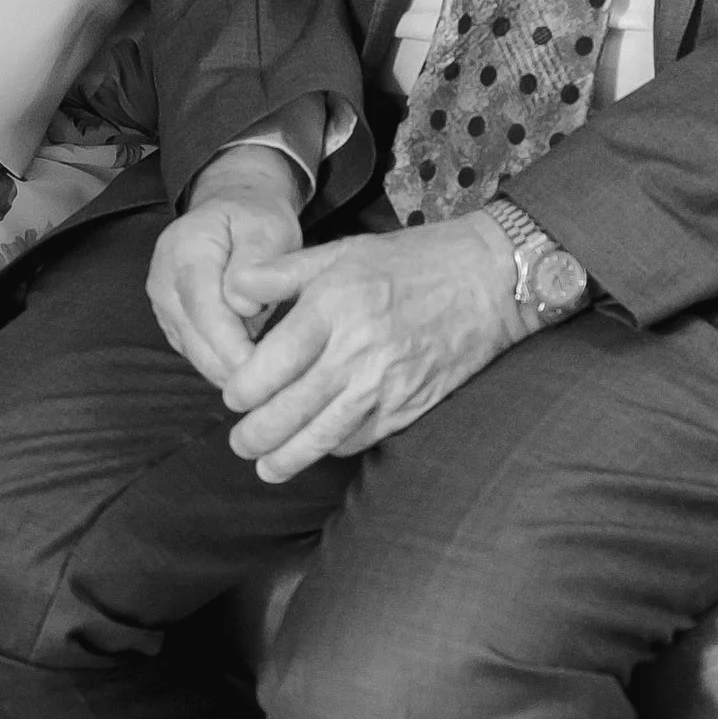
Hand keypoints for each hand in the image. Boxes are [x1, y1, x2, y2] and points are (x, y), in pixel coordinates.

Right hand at [148, 147, 307, 387]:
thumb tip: (241, 306)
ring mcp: (164, 305)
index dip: (228, 341)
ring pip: (194, 352)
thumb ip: (256, 260)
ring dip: (228, 369)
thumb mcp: (266, 225)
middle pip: (193, 336)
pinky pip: (197, 354)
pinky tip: (252, 371)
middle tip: (274, 387)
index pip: (201, 305)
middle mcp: (164, 280)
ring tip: (269, 380)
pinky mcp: (173, 324)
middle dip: (231, 365)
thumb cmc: (254, 220)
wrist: (230, 212)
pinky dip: (223, 365)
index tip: (259, 366)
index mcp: (184, 249)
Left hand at [217, 214, 540, 484]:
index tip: (233, 396)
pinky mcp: (410, 406)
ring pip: (322, 437)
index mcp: (332, 307)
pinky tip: (318, 448)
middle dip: (254, 435)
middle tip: (240, 442)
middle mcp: (356, 350)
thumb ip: (279, 272)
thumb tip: (230, 291)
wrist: (488, 280)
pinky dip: (333, 449)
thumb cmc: (411, 261)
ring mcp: (386, 384)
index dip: (241, 390)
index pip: (269, 366)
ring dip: (286, 458)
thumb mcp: (340, 251)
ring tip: (265, 467)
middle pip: (289, 410)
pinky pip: (360, 439)